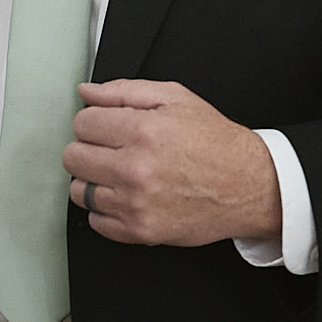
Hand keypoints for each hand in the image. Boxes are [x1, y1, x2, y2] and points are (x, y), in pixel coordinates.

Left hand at [64, 81, 282, 245]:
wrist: (248, 186)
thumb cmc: (215, 143)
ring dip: (94, 180)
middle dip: (88, 149)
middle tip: (112, 150)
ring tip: (120, 174)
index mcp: (143, 130)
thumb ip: (125, 91)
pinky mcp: (140, 231)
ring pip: (79, 191)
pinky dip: (106, 209)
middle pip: (72, 157)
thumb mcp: (177, 99)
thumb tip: (87, 92)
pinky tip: (128, 196)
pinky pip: (96, 221)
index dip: (93, 122)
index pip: (82, 123)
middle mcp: (136, 168)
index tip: (106, 127)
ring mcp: (136, 203)